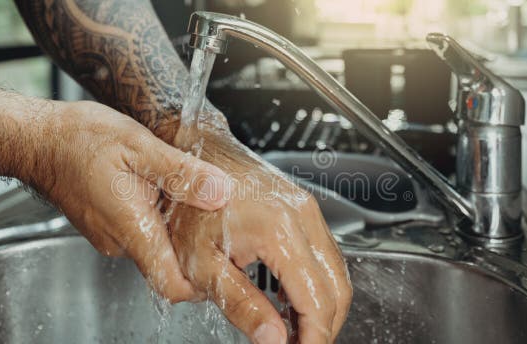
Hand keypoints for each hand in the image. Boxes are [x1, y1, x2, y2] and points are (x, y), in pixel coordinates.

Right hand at [23, 100, 229, 301]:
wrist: (37, 139)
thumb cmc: (78, 140)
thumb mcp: (139, 147)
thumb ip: (181, 173)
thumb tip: (220, 192)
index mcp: (132, 228)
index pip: (172, 285)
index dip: (202, 284)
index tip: (225, 265)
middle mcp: (120, 241)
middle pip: (170, 265)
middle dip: (195, 247)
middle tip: (217, 217)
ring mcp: (112, 236)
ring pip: (156, 246)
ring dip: (176, 229)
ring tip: (191, 197)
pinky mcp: (107, 227)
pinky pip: (140, 232)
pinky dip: (157, 218)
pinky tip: (163, 191)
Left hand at [168, 124, 352, 342]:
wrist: (192, 155)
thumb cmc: (189, 204)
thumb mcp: (203, 263)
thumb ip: (242, 305)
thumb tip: (273, 340)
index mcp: (280, 231)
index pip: (316, 301)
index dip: (313, 338)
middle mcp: (302, 216)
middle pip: (337, 289)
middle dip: (323, 328)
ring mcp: (307, 208)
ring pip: (337, 273)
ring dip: (322, 309)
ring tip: (294, 334)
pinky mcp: (304, 207)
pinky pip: (327, 255)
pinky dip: (318, 286)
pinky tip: (293, 304)